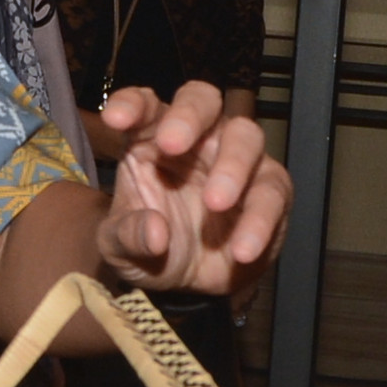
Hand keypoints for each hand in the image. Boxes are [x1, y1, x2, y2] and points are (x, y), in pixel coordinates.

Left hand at [93, 81, 286, 296]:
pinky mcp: (269, 190)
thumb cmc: (149, 246)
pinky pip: (271, 194)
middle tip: (171, 144)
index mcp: (151, 138)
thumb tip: (155, 233)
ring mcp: (236, 160)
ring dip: (232, 165)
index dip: (131, 104)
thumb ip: (127, 237)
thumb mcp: (121, 249)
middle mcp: (197, 139)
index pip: (144, 107)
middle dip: (188, 115)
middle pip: (202, 100)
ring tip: (214, 203)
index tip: (114, 119)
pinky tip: (242, 250)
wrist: (188, 286)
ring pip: (246, 137)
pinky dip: (260, 221)